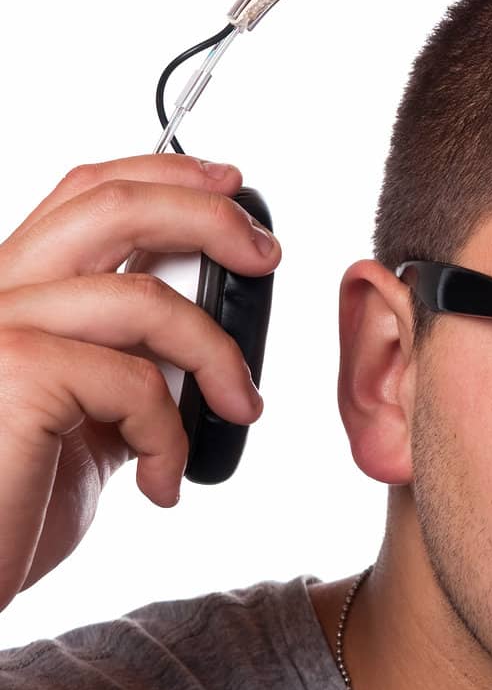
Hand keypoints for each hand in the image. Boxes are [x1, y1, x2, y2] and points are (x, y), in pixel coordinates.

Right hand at [0, 155, 279, 611]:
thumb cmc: (6, 513)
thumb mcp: (82, 425)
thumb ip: (123, 369)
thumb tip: (206, 346)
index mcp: (9, 297)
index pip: (82, 196)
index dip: (163, 175)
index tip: (231, 187)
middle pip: (111, 207)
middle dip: (208, 216)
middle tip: (267, 256)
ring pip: (145, 300)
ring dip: (219, 355)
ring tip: (241, 408)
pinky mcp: (13, 372)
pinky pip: (138, 382)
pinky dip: (173, 435)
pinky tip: (164, 482)